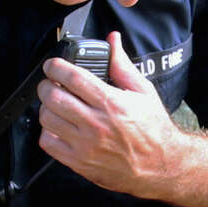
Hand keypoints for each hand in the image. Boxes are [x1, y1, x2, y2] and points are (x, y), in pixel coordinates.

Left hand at [37, 31, 182, 196]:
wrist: (161, 166)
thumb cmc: (154, 130)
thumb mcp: (143, 92)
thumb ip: (122, 65)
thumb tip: (113, 41)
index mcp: (112, 103)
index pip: (72, 77)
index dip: (56, 66)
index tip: (53, 66)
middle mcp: (97, 124)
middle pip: (53, 96)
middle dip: (46, 84)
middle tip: (51, 83)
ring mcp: (86, 145)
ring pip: (47, 118)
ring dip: (46, 107)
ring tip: (56, 105)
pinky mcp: (79, 162)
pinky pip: (48, 143)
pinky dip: (47, 131)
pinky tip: (59, 127)